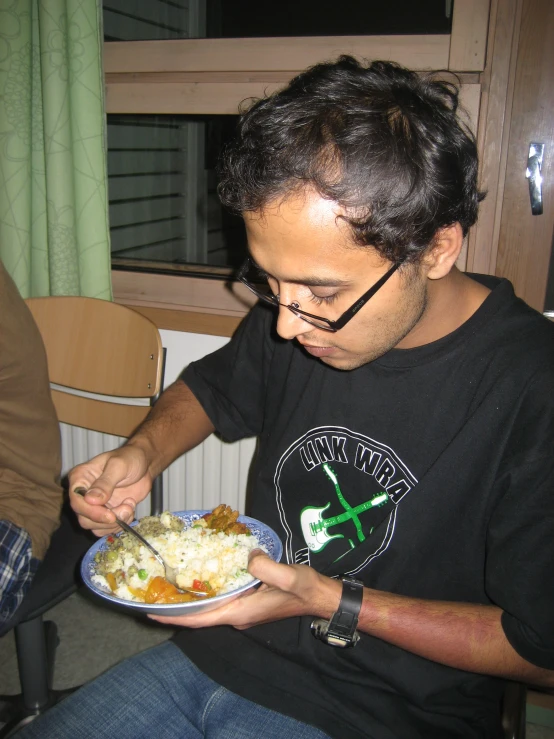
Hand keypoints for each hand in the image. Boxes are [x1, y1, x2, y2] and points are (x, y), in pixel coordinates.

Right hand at [69, 444, 152, 535]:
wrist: (145, 464)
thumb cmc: (130, 458)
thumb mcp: (118, 466)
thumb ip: (105, 483)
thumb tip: (90, 500)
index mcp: (80, 477)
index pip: (76, 500)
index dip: (91, 511)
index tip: (109, 515)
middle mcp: (83, 493)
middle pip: (84, 518)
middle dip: (106, 519)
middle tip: (126, 508)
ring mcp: (94, 505)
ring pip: (95, 526)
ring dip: (115, 522)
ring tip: (129, 506)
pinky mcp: (105, 513)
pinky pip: (106, 528)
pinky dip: (119, 524)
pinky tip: (129, 509)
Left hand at [149, 550, 341, 628]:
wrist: (321, 597)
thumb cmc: (305, 590)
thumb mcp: (289, 577)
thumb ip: (267, 568)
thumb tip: (249, 557)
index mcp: (241, 612)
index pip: (201, 618)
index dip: (175, 615)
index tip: (152, 612)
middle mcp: (237, 614)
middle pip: (199, 615)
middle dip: (176, 607)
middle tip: (152, 594)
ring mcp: (242, 609)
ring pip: (208, 608)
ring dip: (188, 601)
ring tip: (167, 587)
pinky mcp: (247, 601)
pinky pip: (219, 599)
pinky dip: (204, 593)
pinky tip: (197, 579)